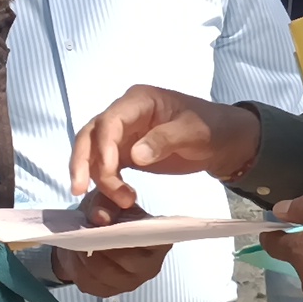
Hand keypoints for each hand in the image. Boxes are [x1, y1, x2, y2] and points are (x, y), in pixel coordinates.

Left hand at [51, 190, 171, 296]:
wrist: (93, 230)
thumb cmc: (109, 213)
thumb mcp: (108, 199)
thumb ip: (106, 203)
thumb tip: (101, 218)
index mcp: (160, 241)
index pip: (152, 242)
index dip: (128, 234)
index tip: (108, 224)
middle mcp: (150, 266)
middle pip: (126, 261)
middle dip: (103, 245)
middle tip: (86, 231)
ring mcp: (130, 282)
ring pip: (105, 273)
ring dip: (87, 256)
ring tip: (79, 240)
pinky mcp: (109, 292)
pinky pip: (90, 282)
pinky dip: (79, 268)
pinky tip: (77, 254)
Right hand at [70, 84, 262, 208]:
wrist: (223, 140)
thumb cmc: (211, 127)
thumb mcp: (193, 132)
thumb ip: (164, 140)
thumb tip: (135, 156)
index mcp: (139, 100)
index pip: (110, 121)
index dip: (103, 146)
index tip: (107, 172)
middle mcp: (125, 114)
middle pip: (91, 134)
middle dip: (83, 161)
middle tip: (80, 189)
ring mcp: (124, 133)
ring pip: (93, 151)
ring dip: (95, 176)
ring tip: (115, 201)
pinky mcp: (127, 151)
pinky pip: (106, 165)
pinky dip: (105, 182)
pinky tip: (116, 199)